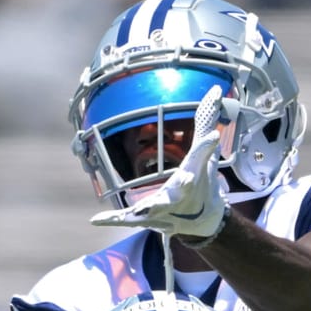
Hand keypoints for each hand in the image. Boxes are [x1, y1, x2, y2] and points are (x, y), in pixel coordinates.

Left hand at [91, 85, 230, 239]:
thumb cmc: (201, 182)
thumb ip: (205, 122)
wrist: (202, 221)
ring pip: (151, 211)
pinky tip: (95, 219)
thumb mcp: (204, 153)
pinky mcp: (145, 219)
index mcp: (192, 176)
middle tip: (183, 182)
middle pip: (177, 192)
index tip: (214, 137)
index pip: (200, 158)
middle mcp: (178, 196)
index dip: (205, 147)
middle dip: (178, 190)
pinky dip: (112, 219)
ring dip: (142, 211)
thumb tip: (215, 89)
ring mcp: (161, 211)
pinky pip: (127, 219)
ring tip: (133, 211)